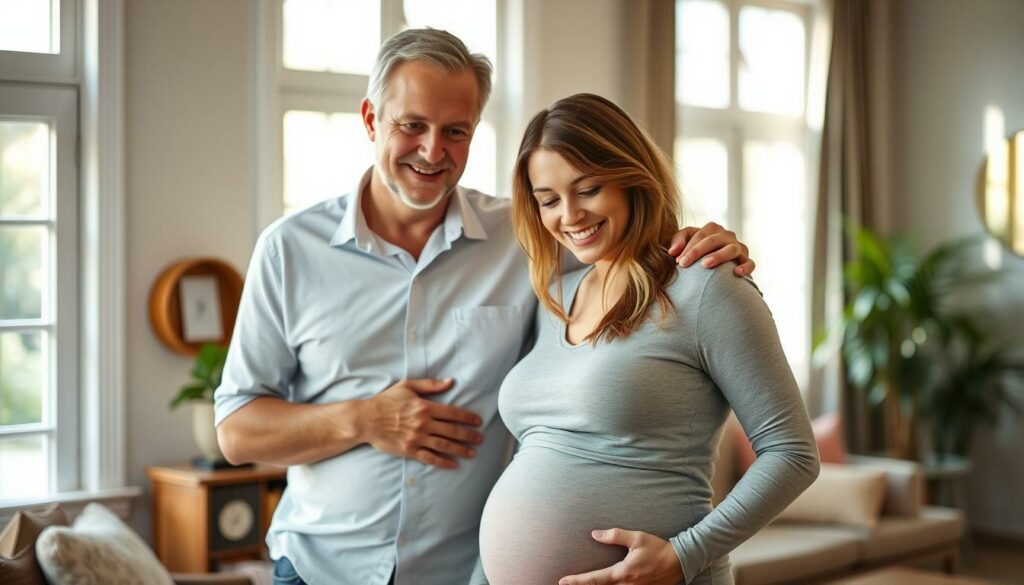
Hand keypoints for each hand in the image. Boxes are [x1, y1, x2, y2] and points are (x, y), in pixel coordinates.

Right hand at [361, 378, 482, 468]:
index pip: (452, 413)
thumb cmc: (386, 401)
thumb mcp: (407, 386)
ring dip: (460, 449)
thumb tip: (450, 381)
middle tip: (481, 439)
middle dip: (469, 435)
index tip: (478, 421)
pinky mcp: (409, 450)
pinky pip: (430, 457)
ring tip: (472, 453)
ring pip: (444, 445)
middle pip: (452, 430)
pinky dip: (443, 462)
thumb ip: (430, 385)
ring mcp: (417, 438)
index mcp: (425, 407)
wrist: (366, 419)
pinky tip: (453, 464)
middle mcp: (423, 423)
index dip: (467, 417)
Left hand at [558, 529, 683, 584]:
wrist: (680, 561)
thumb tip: (595, 534)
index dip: (577, 581)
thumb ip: (615, 535)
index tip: (562, 581)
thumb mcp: (637, 538)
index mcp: (623, 573)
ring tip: (581, 584)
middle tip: (565, 584)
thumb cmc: (658, 548)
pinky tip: (603, 584)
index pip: (595, 579)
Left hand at [668, 222, 754, 276]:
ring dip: (719, 256)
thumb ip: (678, 241)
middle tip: (683, 264)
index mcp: (712, 229)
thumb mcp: (686, 243)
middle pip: (713, 240)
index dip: (688, 248)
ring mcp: (739, 247)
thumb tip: (672, 252)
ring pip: (731, 249)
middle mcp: (727, 235)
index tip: (678, 262)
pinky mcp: (747, 260)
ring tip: (705, 265)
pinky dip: (745, 267)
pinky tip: (737, 272)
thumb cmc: (698, 252)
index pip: (699, 235)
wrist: (716, 267)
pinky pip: (750, 263)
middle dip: (697, 251)